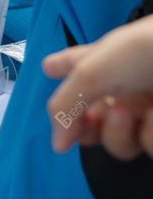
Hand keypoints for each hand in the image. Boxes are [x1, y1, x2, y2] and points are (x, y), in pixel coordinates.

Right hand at [44, 15, 152, 158]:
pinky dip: (150, 133)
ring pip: (119, 143)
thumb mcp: (91, 72)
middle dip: (90, 124)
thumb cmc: (142, 52)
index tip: (56, 102)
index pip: (73, 70)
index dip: (61, 81)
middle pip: (91, 125)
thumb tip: (57, 144)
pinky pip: (148, 146)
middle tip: (94, 115)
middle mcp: (121, 89)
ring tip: (130, 110)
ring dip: (119, 130)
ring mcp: (145, 113)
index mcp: (101, 65)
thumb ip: (64, 107)